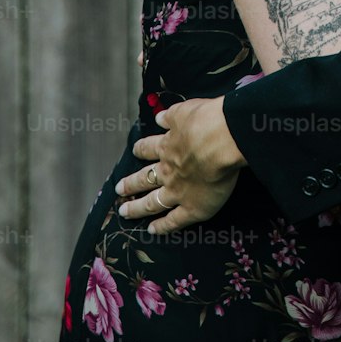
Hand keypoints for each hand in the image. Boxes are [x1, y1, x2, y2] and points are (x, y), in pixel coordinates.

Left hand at [114, 98, 246, 232]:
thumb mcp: (185, 111)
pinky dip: (162, 227)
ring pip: (152, 203)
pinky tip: (153, 230)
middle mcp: (168, 170)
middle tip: (119, 189)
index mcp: (168, 146)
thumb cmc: (207, 121)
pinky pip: (173, 221)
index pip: (149, 149)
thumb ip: (171, 116)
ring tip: (125, 212)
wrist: (221, 141)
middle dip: (130, 184)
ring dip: (138, 208)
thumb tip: (160, 118)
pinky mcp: (192, 208)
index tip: (134, 151)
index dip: (141, 150)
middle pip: (144, 178)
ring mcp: (177, 192)